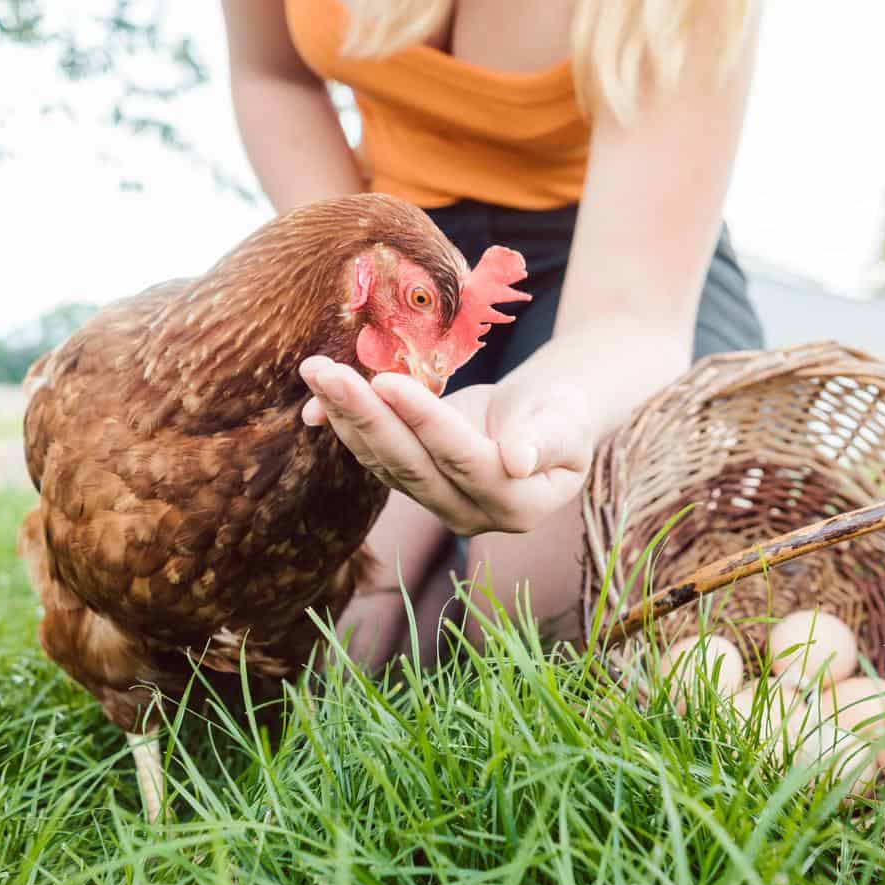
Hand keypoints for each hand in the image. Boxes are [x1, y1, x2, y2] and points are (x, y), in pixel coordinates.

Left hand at [298, 356, 592, 535]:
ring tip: (316, 371)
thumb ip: (545, 441)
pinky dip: (344, 424)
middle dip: (366, 416)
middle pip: (411, 465)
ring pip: (384, 461)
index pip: (464, 460)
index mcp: (518, 504)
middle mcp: (470, 513)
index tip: (389, 381)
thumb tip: (517, 462)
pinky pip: (374, 455)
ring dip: (345, 415)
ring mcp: (438, 501)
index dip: (426, 422)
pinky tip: (317, 395)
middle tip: (327, 372)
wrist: (546, 421)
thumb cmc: (564, 414)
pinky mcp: (414, 482)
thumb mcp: (568, 423)